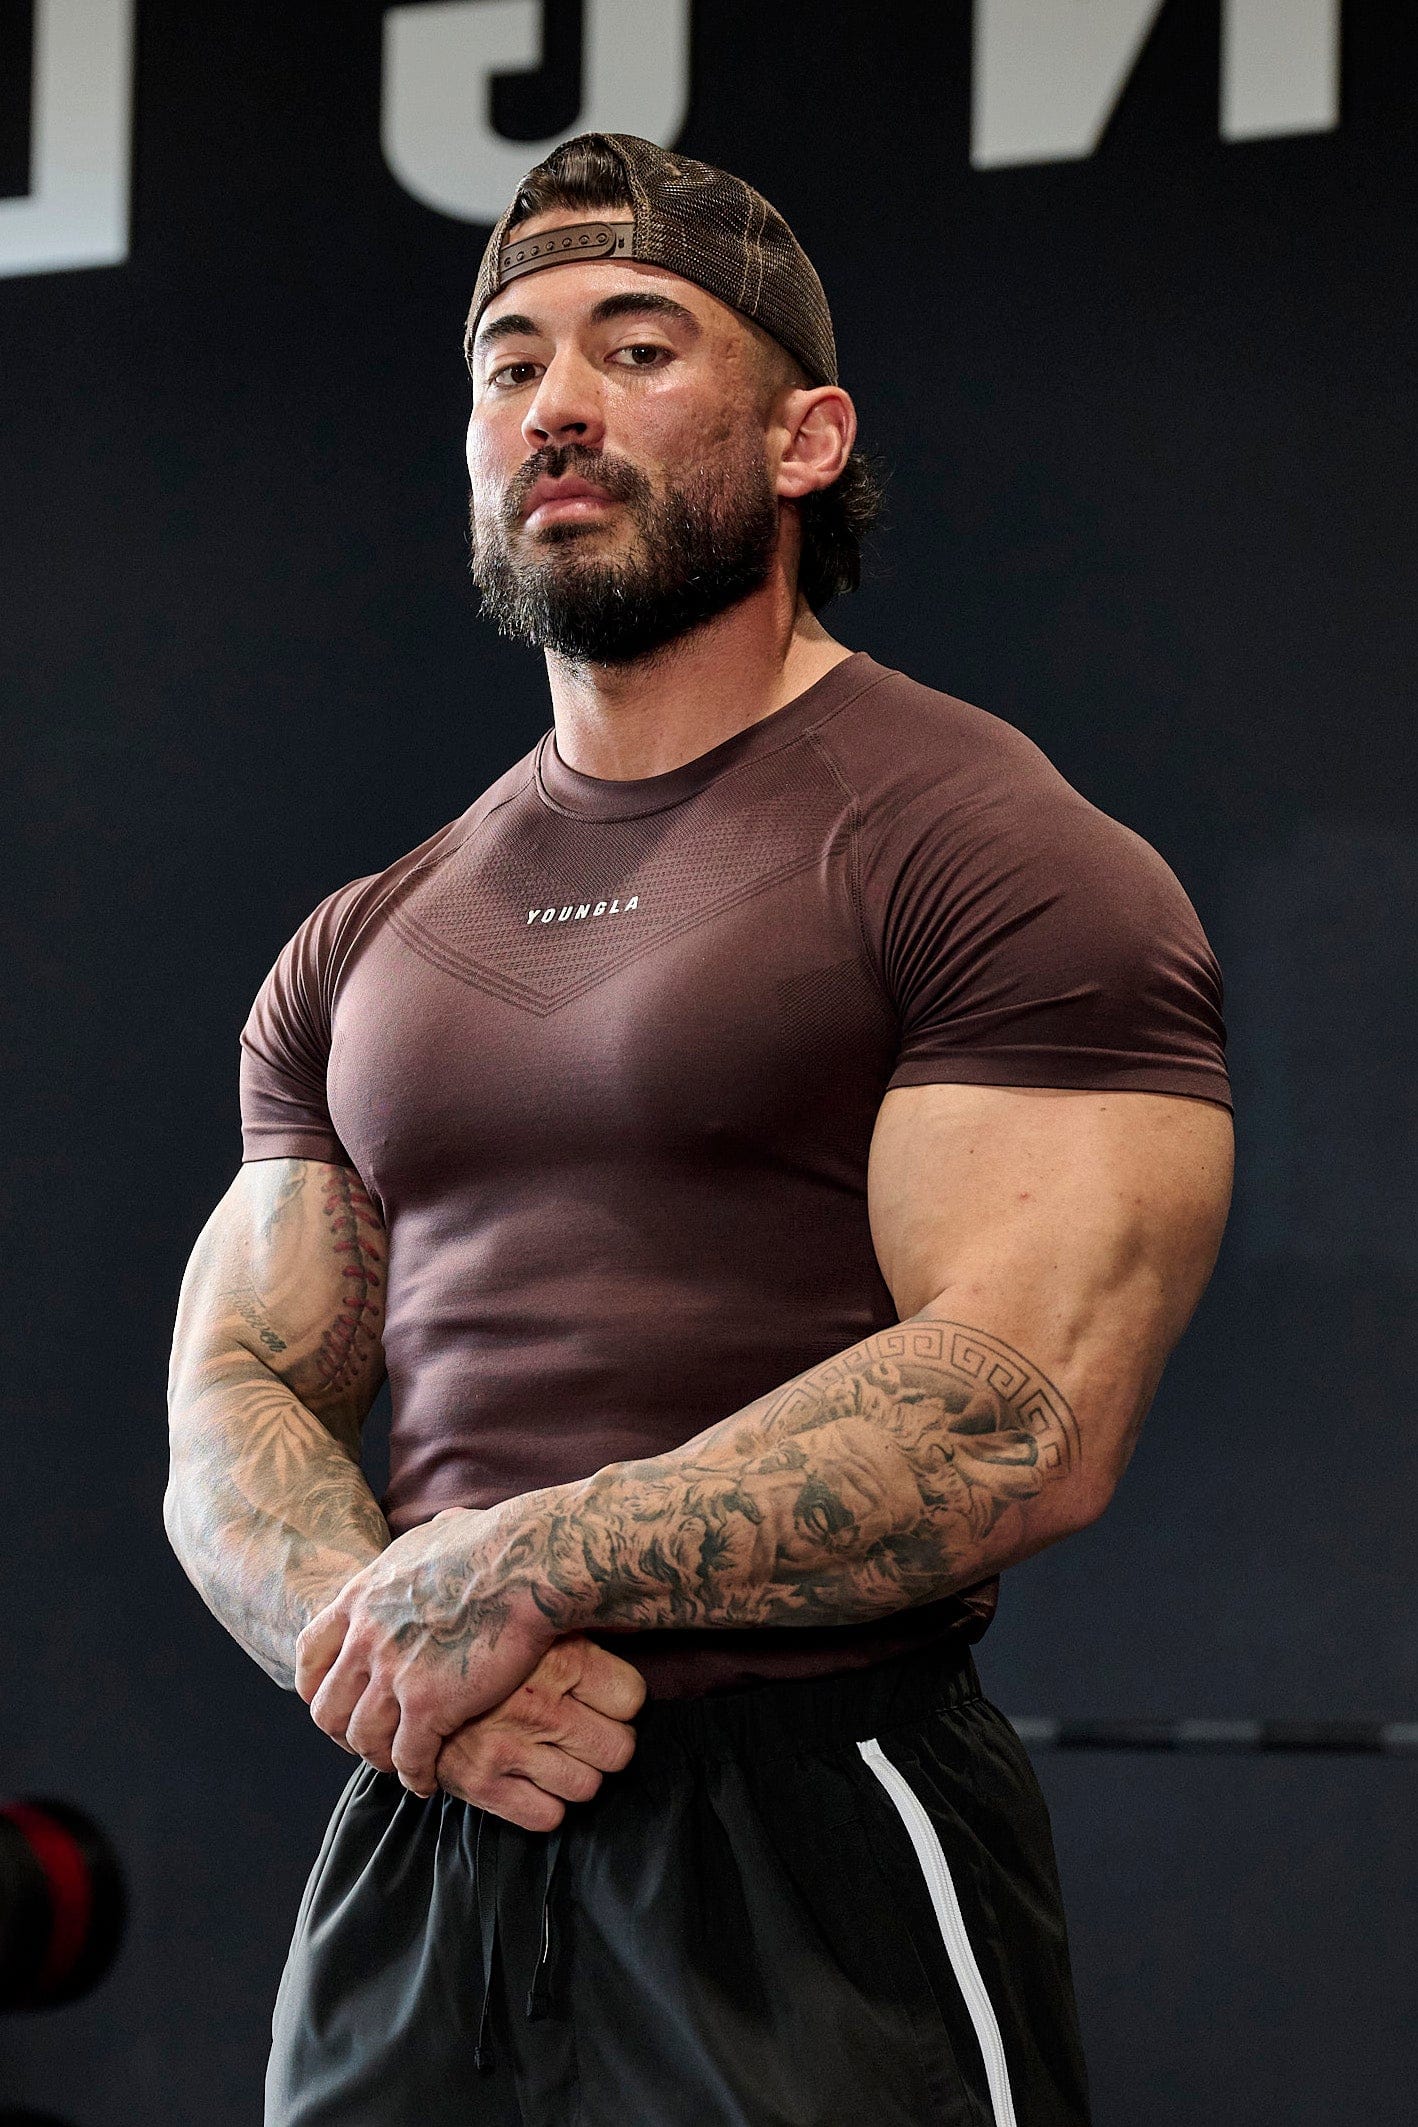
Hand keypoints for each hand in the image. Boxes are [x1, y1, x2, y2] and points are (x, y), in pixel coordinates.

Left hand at [295, 1504, 554, 1797]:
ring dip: (380, 1758)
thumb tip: (438, 1533)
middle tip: (369, 1741)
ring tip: (402, 1764)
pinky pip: (408, 1756)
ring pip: (363, 1738)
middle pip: (327, 1707)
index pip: (309, 1654)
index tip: (336, 1698)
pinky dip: (416, 1775)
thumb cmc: (498, 1542)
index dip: (316, 1684)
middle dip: (343, 1732)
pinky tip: (430, 1779)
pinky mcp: (429, 1704)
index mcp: (363, 1597)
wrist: (529, 1561)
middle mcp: (367, 1638)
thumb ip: (421, 1549)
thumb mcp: (438, 1532)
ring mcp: (394, 1673)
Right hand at [436, 1635, 646, 1830]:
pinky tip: (532, 1780)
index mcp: (561, 1657)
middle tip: (585, 1735)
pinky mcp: (482, 1783)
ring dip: (576, 1776)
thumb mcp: (538, 1623)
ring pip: (587, 1787)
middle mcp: (541, 1704)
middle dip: (606, 1745)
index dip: (621, 1704)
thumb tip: (639, 1616)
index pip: (633, 1699)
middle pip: (619, 1750)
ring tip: (556, 1756)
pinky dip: (545, 1805)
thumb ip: (585, 1627)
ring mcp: (510, 1746)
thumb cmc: (485, 1645)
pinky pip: (547, 1817)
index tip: (603, 1701)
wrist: (408, 1671)